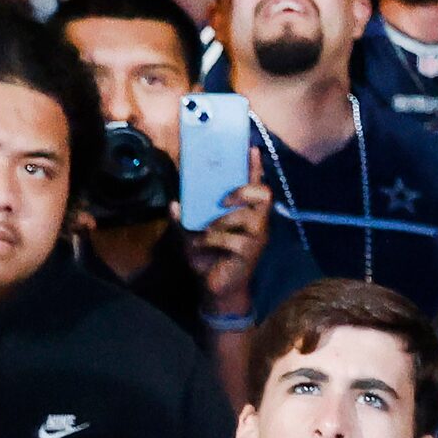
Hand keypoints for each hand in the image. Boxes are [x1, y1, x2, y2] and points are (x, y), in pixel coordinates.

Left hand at [181, 148, 270, 310]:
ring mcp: (256, 237)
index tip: (250, 148)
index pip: (255, 184)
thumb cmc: (207, 258)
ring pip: (245, 216)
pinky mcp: (250, 253)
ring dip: (221, 221)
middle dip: (243, 191)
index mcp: (244, 212)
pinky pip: (233, 238)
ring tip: (206, 231)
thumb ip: (183, 219)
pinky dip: (214, 239)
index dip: (254, 167)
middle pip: (264, 194)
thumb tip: (174, 204)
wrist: (214, 289)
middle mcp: (256, 222)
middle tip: (223, 199)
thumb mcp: (189, 235)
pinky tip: (204, 245)